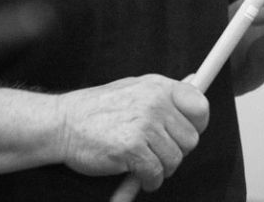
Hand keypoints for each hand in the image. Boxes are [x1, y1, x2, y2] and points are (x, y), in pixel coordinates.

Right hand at [54, 75, 208, 191]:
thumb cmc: (96, 109)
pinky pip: (156, 174)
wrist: (63, 123)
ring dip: (161, 168)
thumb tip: (195, 83)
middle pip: (190, 139)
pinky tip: (136, 174)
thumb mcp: (133, 88)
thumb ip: (163, 92)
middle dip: (175, 151)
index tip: (185, 133)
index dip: (197, 125)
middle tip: (156, 152)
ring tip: (144, 162)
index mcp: (158, 87)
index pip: (200, 107)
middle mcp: (154, 103)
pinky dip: (148, 180)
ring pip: (175, 160)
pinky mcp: (133, 148)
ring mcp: (144, 125)